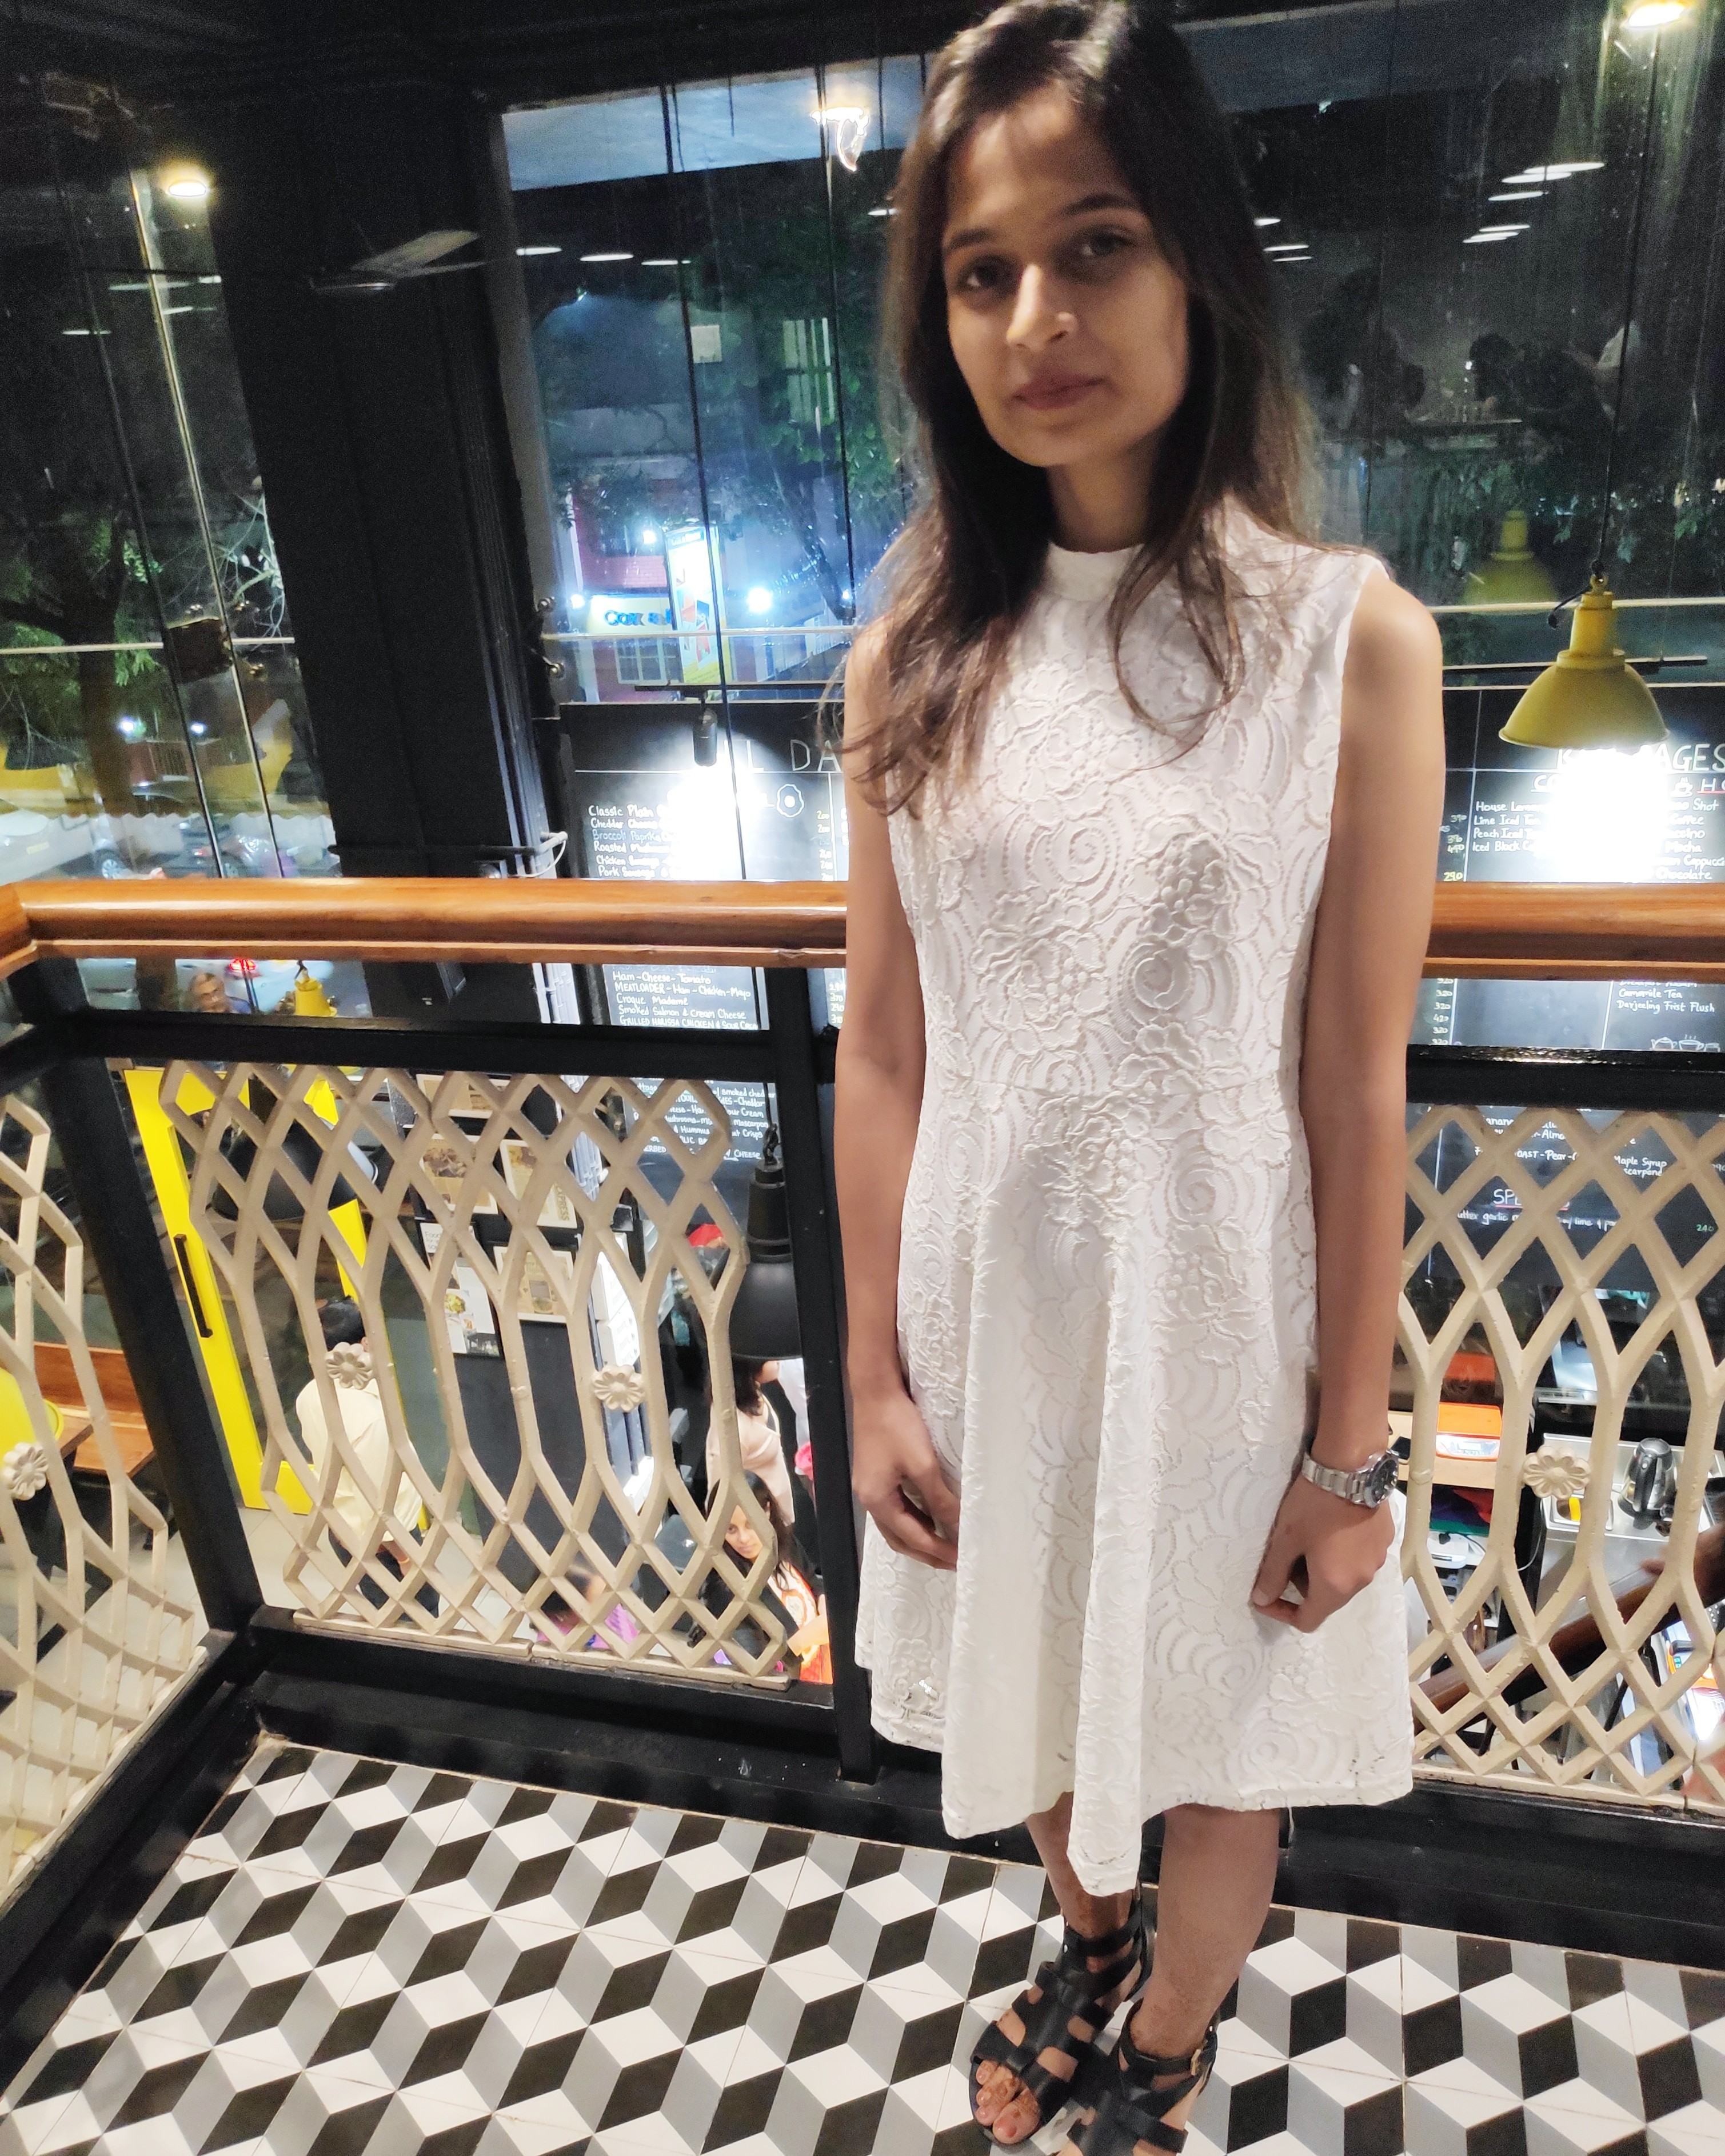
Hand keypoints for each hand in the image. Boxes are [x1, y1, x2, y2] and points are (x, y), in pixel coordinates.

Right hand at [852, 1386, 959, 1569]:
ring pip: (896, 1526)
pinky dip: (914, 1520)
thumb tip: (958, 1527)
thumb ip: (940, 1499)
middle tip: (955, 1561)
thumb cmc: (898, 1426)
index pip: (912, 1537)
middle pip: (899, 1539)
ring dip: (920, 1538)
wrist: (875, 1391)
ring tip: (946, 1545)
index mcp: (877, 1501)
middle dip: (927, 1552)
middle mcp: (869, 1500)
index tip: (962, 1559)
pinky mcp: (875, 1476)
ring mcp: (870, 1488)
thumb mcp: (923, 1464)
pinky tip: (930, 1518)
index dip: (938, 1550)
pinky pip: (895, 1509)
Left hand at [1251, 1470, 1393, 1631]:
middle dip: (1302, 1584)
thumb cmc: (1313, 1505)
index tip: (1267, 1593)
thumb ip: (1272, 1573)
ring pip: (1345, 1579)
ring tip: (1309, 1537)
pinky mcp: (1385, 1541)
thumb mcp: (1285, 1538)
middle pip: (1328, 1599)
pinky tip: (1332, 1526)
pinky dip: (1342, 1554)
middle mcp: (1361, 1581)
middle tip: (1287, 1553)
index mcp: (1335, 1586)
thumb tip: (1261, 1599)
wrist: (1352, 1468)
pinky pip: (1359, 1559)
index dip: (1283, 1612)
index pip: (1309, 1621)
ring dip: (1324, 1569)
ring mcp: (1377, 1561)